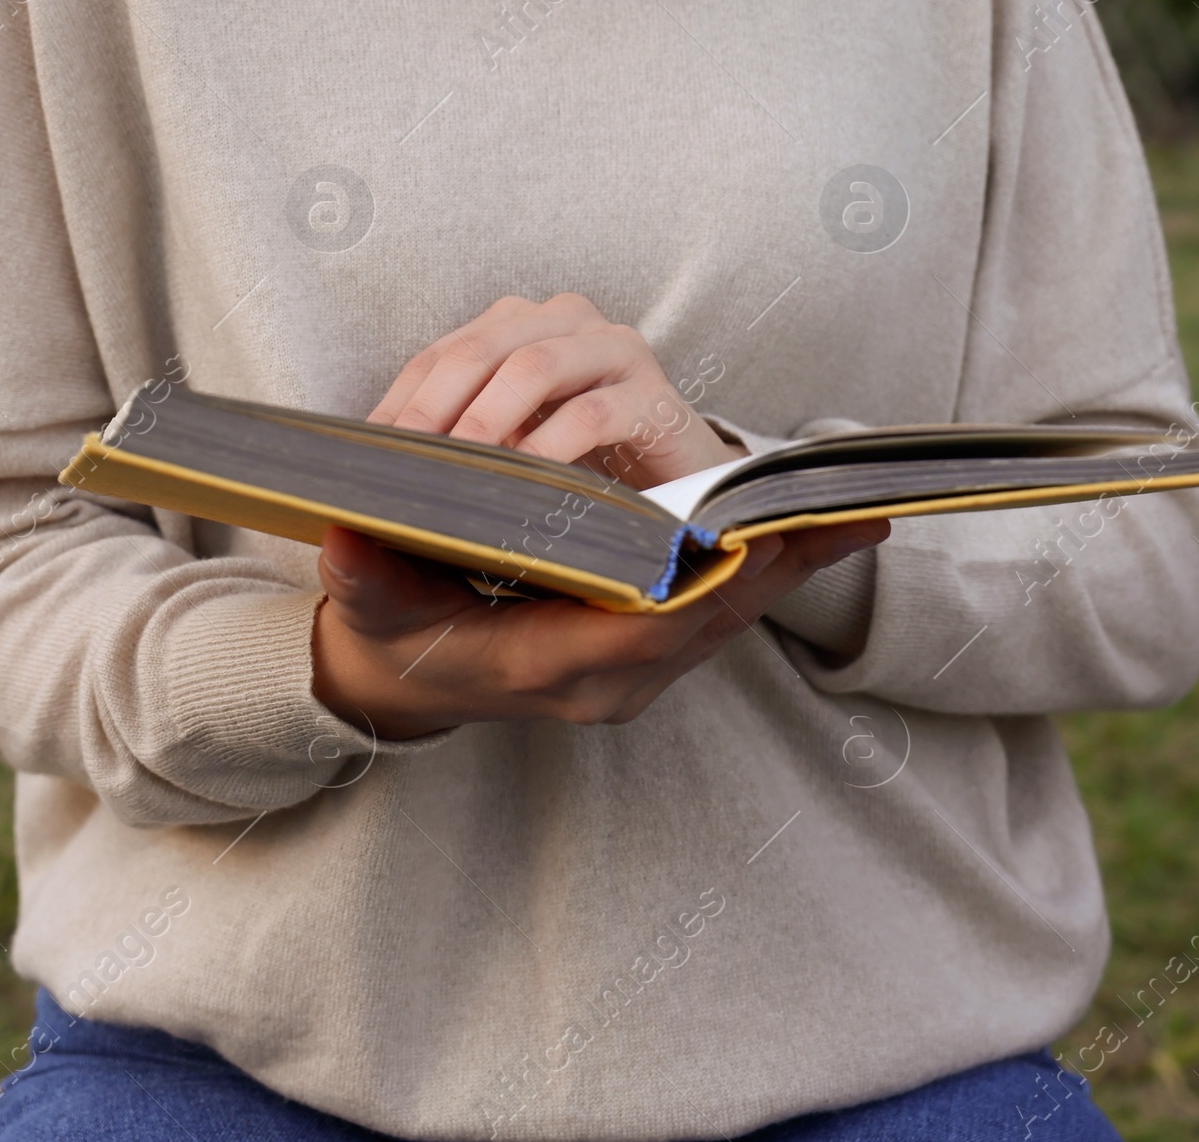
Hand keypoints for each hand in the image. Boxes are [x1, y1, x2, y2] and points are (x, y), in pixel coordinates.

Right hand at [311, 516, 889, 739]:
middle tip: (842, 516)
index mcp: (549, 666)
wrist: (402, 682)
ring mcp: (630, 671)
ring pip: (725, 617)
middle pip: (709, 621)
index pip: (644, 631)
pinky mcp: (644, 652)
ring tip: (852, 518)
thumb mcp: (376, 609)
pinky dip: (763, 574)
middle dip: (774, 569)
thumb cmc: (397, 637)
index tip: (757, 539)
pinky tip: (811, 535)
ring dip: (784, 570)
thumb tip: (347, 540)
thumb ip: (368, 581)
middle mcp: (604, 680)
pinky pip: (719, 612)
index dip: (704, 586)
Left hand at [366, 291, 736, 487]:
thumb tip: (369, 481)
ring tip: (459, 472)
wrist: (678, 493)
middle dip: (433, 409)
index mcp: (519, 324)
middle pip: (479, 350)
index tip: (364, 456)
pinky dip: (552, 447)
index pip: (441, 353)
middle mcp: (565, 321)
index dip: (399, 402)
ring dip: (487, 421)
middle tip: (404, 467)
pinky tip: (527, 483)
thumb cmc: (577, 469)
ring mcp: (614, 352)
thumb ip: (453, 446)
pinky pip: (594, 413)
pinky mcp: (654, 397)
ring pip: (533, 366)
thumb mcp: (507, 448)